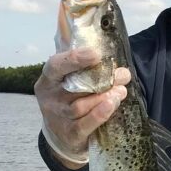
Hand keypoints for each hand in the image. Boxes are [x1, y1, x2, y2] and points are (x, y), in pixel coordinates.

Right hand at [34, 48, 130, 165]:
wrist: (61, 138)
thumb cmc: (69, 101)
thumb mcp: (67, 81)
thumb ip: (79, 63)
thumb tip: (94, 32)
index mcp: (48, 80)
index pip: (56, 66)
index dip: (75, 59)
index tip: (96, 54)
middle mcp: (50, 99)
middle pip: (75, 86)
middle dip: (101, 79)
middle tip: (123, 74)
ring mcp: (59, 118)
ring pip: (81, 106)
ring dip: (105, 97)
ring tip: (121, 90)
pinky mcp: (70, 134)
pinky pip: (86, 124)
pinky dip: (100, 114)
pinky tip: (112, 104)